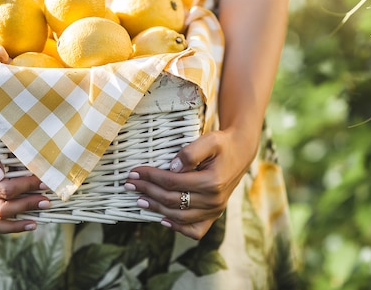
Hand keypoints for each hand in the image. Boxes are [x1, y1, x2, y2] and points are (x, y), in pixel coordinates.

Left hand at [124, 130, 254, 239]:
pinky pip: (194, 230)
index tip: (134, 172)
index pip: (172, 182)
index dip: (150, 177)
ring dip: (156, 208)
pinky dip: (177, 227)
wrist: (240, 152)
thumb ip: (191, 152)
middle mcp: (214, 200)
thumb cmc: (222, 144)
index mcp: (212, 182)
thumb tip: (172, 167)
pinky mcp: (214, 215)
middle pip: (172, 200)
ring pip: (179, 216)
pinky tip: (162, 219)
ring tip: (139, 199)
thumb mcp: (209, 140)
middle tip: (130, 184)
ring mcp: (214, 210)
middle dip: (147, 191)